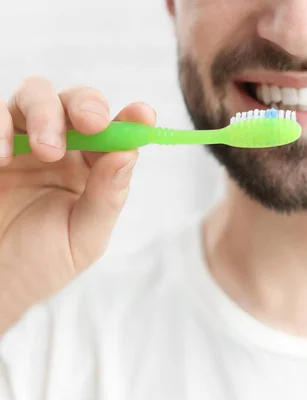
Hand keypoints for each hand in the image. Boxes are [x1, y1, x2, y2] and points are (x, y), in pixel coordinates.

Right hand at [0, 76, 155, 332]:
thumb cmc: (39, 264)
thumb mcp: (82, 239)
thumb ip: (106, 197)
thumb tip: (129, 154)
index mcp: (92, 168)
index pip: (116, 133)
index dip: (133, 118)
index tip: (143, 115)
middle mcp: (60, 148)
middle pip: (76, 102)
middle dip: (86, 105)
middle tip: (90, 124)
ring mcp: (20, 141)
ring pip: (36, 95)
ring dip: (46, 113)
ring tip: (46, 151)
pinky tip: (2, 156)